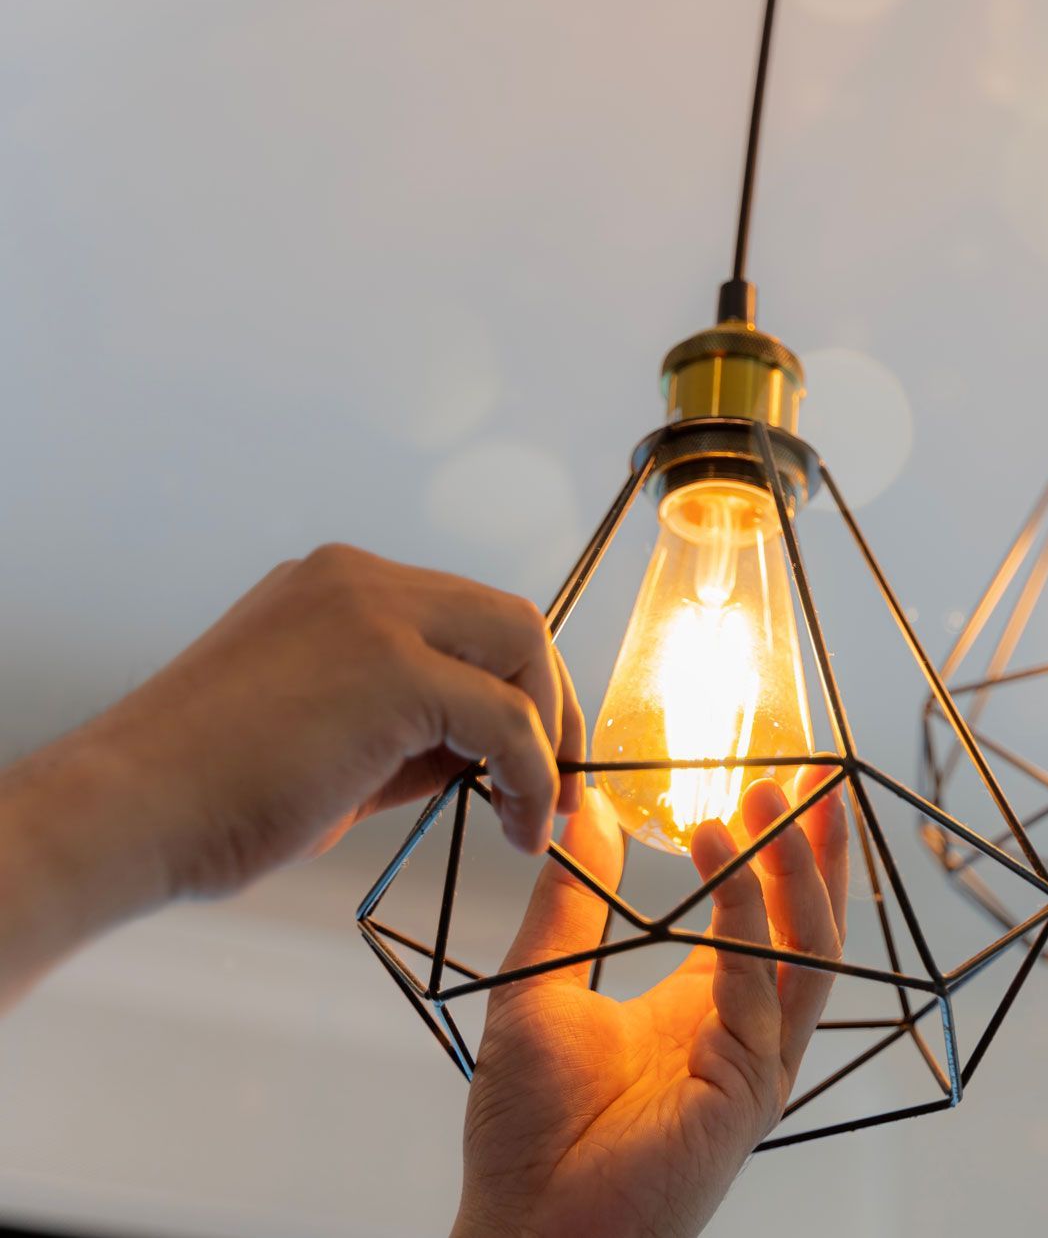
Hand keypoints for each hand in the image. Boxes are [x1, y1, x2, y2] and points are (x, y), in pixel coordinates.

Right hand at [0, 544, 581, 967]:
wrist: (125, 816)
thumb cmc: (208, 795)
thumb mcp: (334, 742)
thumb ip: (415, 731)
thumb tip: (493, 755)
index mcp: (338, 588)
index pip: (466, 618)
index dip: (516, 685)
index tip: (535, 754)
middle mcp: (359, 581)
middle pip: (510, 620)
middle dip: (552, 702)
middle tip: (561, 782)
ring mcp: (375, 614)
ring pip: (521, 651)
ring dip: (549, 738)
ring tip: (541, 813)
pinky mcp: (392, 670)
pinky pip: (506, 719)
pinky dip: (533, 776)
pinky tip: (521, 827)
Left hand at [454, 768, 848, 1237]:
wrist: (523, 1224)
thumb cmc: (527, 1130)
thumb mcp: (538, 986)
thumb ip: (569, 903)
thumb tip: (585, 814)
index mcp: (704, 1006)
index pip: (762, 914)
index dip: (775, 849)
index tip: (775, 781)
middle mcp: (744, 1030)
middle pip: (808, 925)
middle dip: (813, 848)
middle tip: (806, 774)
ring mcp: (756, 1062)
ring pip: (808, 952)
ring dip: (797, 872)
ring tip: (773, 802)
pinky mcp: (748, 1090)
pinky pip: (760, 990)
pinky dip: (746, 920)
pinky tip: (722, 862)